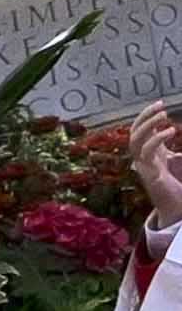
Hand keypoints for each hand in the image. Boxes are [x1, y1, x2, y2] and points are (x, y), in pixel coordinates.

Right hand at [120, 100, 181, 224]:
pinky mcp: (149, 173)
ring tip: (163, 115)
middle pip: (134, 132)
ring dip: (148, 125)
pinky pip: (147, 152)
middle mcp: (142, 159)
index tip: (160, 104)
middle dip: (144, 117)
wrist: (174, 207)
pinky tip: (170, 131)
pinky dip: (157, 139)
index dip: (146, 116)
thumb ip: (176, 151)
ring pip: (135, 140)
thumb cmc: (176, 186)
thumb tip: (180, 146)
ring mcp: (143, 166)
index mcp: (148, 154)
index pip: (139, 130)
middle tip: (160, 106)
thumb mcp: (177, 162)